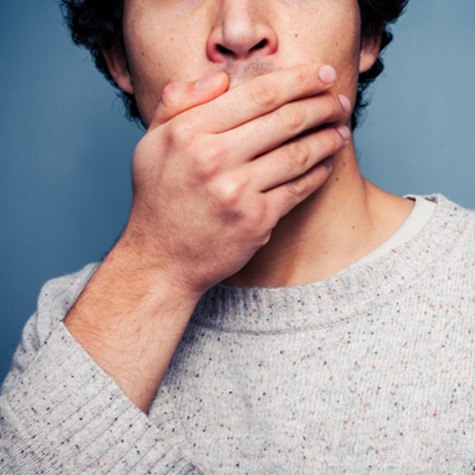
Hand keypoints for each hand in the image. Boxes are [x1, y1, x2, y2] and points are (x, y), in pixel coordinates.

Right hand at [122, 63, 351, 294]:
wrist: (161, 258)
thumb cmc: (158, 199)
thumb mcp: (152, 142)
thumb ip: (178, 102)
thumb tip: (221, 79)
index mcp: (189, 132)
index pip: (258, 94)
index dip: (299, 79)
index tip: (323, 74)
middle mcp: (213, 158)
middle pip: (285, 120)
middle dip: (322, 105)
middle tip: (341, 101)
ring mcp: (237, 191)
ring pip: (298, 154)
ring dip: (327, 138)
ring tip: (341, 129)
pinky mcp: (255, 221)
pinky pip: (297, 189)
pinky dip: (318, 174)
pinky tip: (326, 164)